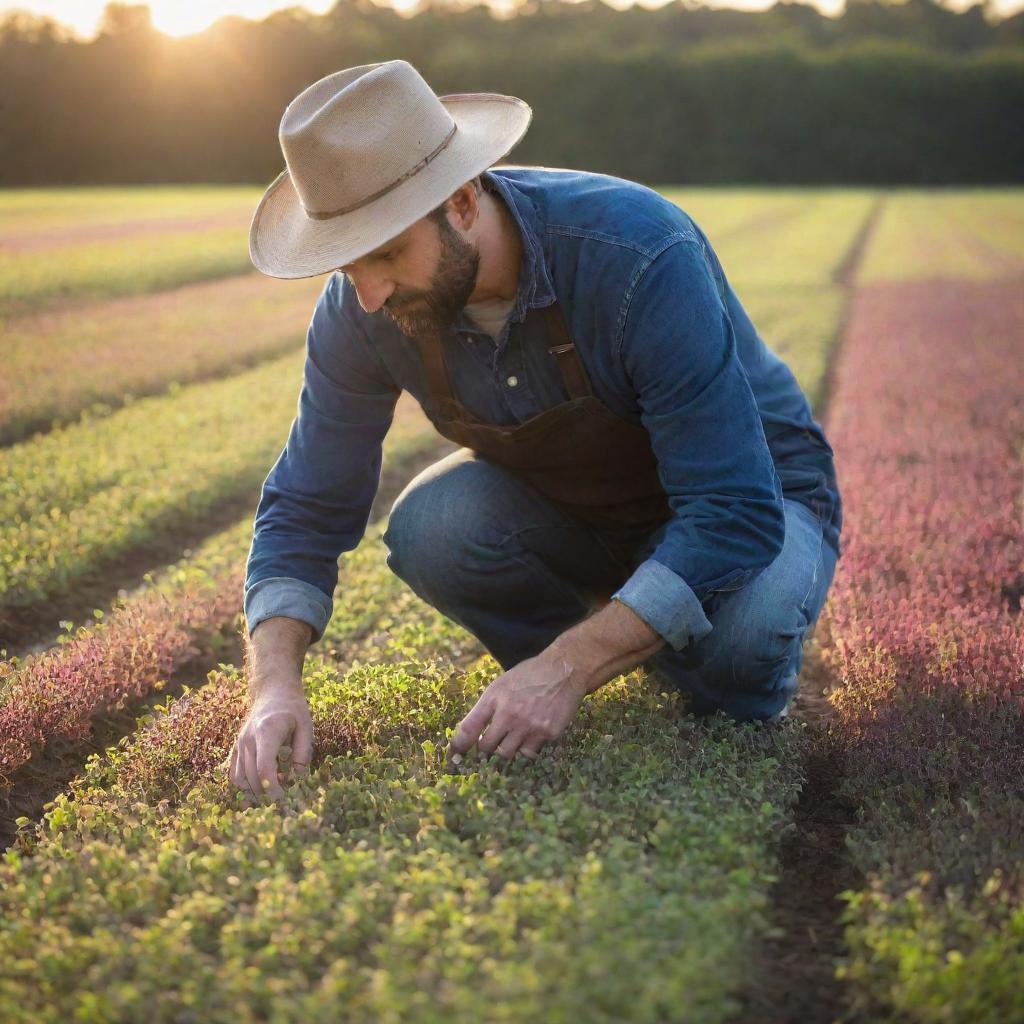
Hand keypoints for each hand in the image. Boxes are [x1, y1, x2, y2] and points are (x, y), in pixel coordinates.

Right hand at [228, 690, 313, 800]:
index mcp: (267, 731)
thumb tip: (296, 780)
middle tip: (284, 800)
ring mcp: (239, 743)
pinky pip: (234, 775)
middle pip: (252, 777)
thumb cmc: (293, 710)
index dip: (273, 788)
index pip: (264, 768)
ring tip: (272, 796)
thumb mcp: (306, 728)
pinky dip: (244, 787)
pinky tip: (258, 791)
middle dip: (267, 794)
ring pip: (240, 780)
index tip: (284, 798)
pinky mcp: (235, 748)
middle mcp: (248, 739)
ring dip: (255, 793)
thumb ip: (303, 754)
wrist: (273, 692)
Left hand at [447, 651, 586, 763]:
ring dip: (507, 750)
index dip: (458, 746)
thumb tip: (471, 733)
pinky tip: (532, 735)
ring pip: (508, 754)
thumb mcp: (502, 684)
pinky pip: (531, 752)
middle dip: (486, 749)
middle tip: (490, 747)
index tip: (454, 756)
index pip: (468, 728)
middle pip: (487, 748)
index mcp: (494, 698)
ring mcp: (529, 726)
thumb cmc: (530, 675)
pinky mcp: (548, 733)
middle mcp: (509, 714)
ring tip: (512, 741)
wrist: (564, 670)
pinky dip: (528, 748)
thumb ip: (487, 708)